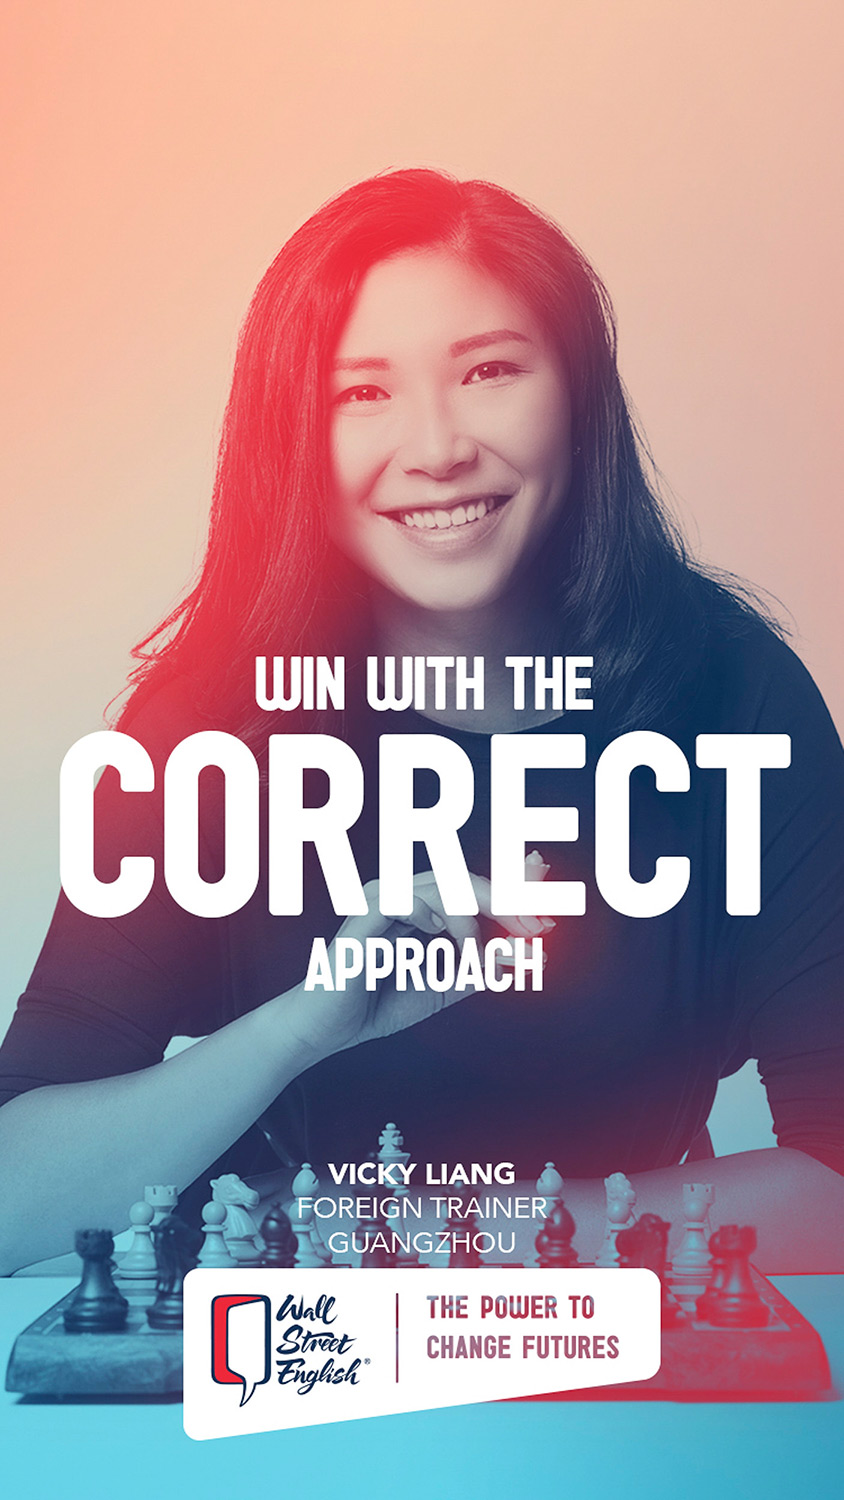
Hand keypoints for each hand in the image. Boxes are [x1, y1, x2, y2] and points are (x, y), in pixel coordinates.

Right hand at [277, 861, 552, 1064]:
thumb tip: (527, 955)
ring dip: (469, 918)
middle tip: (534, 923)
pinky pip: (403, 900)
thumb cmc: (376, 1002)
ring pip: (438, 884)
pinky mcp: (363, 919)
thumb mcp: (443, 986)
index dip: (509, 881)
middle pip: (462, 876)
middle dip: (504, 897)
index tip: (544, 886)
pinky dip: (430, 916)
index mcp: (420, 906)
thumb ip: (479, 969)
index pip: (470, 882)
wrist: (328, 1028)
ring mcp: (381, 902)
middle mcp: (401, 895)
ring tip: (473, 951)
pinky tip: (439, 936)